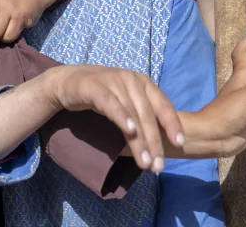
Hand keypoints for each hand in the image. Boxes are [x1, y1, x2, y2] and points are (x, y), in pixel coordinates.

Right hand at [45, 65, 183, 172]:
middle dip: (155, 143)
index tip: (180, 144)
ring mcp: (113, 81)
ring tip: (144, 162)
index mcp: (142, 82)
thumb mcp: (125, 100)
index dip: (173, 124)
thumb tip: (161, 139)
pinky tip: (130, 132)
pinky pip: (112, 104)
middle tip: (157, 166)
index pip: (163, 104)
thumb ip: (141, 112)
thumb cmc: (98, 94)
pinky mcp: (94, 87)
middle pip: (148, 115)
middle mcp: (131, 80)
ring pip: (132, 114)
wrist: (65, 82)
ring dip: (140, 140)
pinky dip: (122, 117)